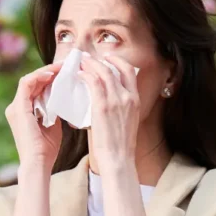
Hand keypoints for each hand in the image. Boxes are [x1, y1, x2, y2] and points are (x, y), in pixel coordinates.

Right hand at [5, 62, 63, 166]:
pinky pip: (26, 84)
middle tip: (66, 65)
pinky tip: (52, 74)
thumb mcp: (53, 124)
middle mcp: (16, 107)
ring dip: (45, 71)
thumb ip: (54, 110)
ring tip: (61, 67)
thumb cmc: (46, 149)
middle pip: (32, 82)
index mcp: (23, 112)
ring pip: (29, 80)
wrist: (38, 163)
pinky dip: (39, 76)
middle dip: (49, 71)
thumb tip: (63, 98)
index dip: (50, 78)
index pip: (35, 88)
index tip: (67, 72)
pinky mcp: (18, 108)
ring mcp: (15, 107)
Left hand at [77, 54, 139, 169]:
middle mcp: (128, 97)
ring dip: (90, 64)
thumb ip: (119, 107)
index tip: (107, 58)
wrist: (118, 158)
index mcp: (135, 100)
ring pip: (103, 73)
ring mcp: (116, 100)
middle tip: (88, 58)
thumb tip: (104, 99)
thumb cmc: (119, 145)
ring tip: (81, 62)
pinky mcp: (102, 106)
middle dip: (100, 60)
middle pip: (114, 69)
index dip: (117, 61)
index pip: (130, 71)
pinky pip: (93, 83)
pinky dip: (86, 75)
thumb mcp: (127, 121)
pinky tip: (79, 75)